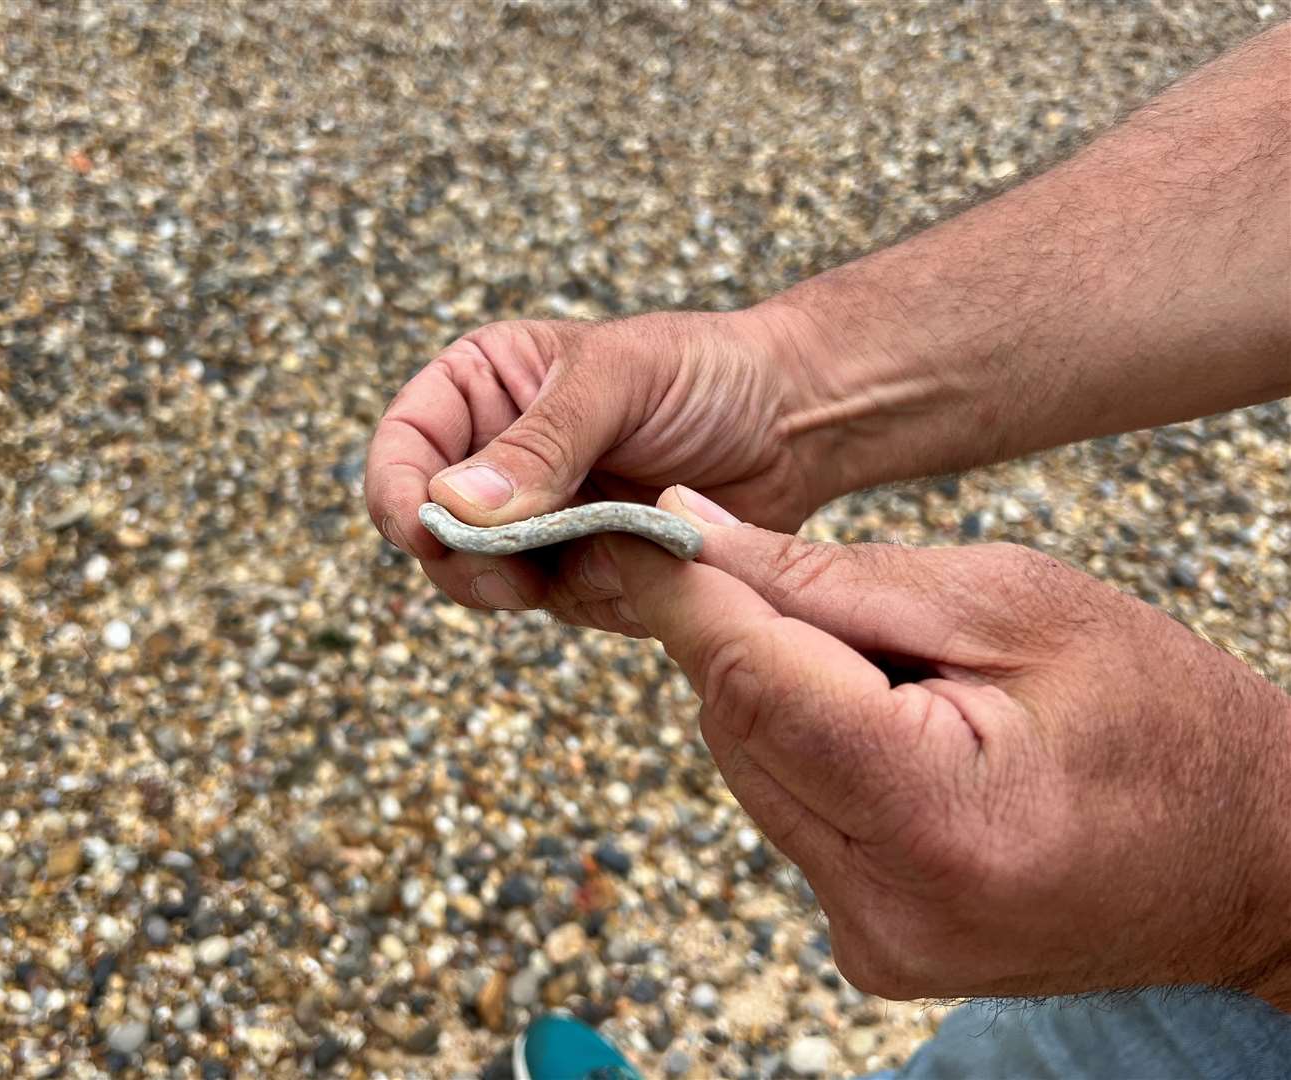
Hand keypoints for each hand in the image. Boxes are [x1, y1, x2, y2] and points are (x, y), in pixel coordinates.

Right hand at [365, 309, 833, 631]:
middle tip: (514, 576)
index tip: (421, 534)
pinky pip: (565, 607)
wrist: (795, 423)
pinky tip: (650, 556)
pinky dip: (603, 595)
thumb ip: (542, 441)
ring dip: (545, 581)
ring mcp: (536, 523)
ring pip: (492, 583)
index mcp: (484, 390)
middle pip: (432, 534)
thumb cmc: (705, 373)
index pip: (403, 446)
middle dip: (468, 561)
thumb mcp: (620, 380)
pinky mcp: (584, 572)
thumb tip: (456, 504)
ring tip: (617, 543)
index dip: (396, 494)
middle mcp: (497, 460)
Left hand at [605, 486, 1290, 1004]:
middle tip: (816, 585)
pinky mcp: (868, 945)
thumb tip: (691, 531)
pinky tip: (890, 723)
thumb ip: (834, 578)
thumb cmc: (1163, 716)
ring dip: (780, 691)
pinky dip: (808, 748)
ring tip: (893, 665)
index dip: (683, 592)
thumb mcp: (1012, 603)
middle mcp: (886, 905)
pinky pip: (787, 814)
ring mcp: (873, 939)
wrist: (1248, 860)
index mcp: (937, 816)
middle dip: (747, 634)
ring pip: (748, 766)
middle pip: (734, 725)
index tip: (636, 526)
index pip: (750, 681)